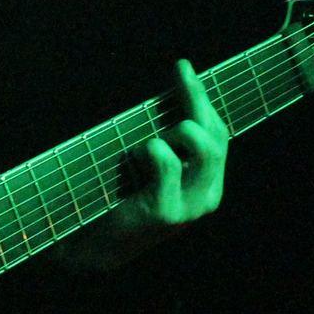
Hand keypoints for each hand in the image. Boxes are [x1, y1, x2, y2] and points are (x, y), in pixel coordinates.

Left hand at [59, 58, 227, 270]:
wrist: (95, 245)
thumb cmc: (117, 195)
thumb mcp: (150, 163)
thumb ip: (167, 135)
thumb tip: (173, 87)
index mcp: (208, 182)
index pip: (218, 132)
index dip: (202, 97)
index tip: (184, 68)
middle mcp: (208, 194)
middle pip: (216, 134)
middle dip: (198, 97)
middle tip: (180, 72)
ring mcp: (191, 206)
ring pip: (204, 145)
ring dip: (178, 128)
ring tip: (150, 139)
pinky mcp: (168, 212)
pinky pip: (167, 159)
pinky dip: (150, 147)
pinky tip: (135, 155)